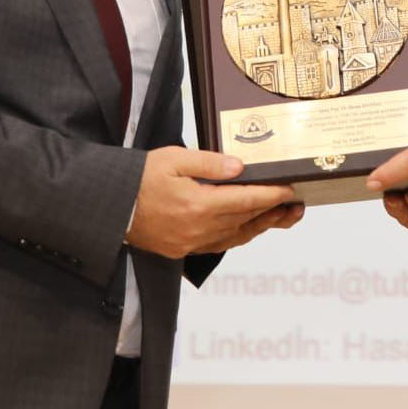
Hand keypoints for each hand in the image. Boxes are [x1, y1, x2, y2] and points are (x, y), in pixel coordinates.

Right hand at [126, 148, 300, 257]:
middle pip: (246, 220)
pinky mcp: (183, 249)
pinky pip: (220, 245)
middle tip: (296, 204)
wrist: (111, 208)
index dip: (272, 195)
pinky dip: (239, 236)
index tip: (290, 189)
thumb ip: (209, 163)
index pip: (247, 200)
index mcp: (199, 204)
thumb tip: (240, 167)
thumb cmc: (138, 179)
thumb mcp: (173, 159)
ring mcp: (191, 242)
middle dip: (273, 211)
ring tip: (281, 217)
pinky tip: (248, 229)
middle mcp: (199, 228)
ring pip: (237, 236)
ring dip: (261, 226)